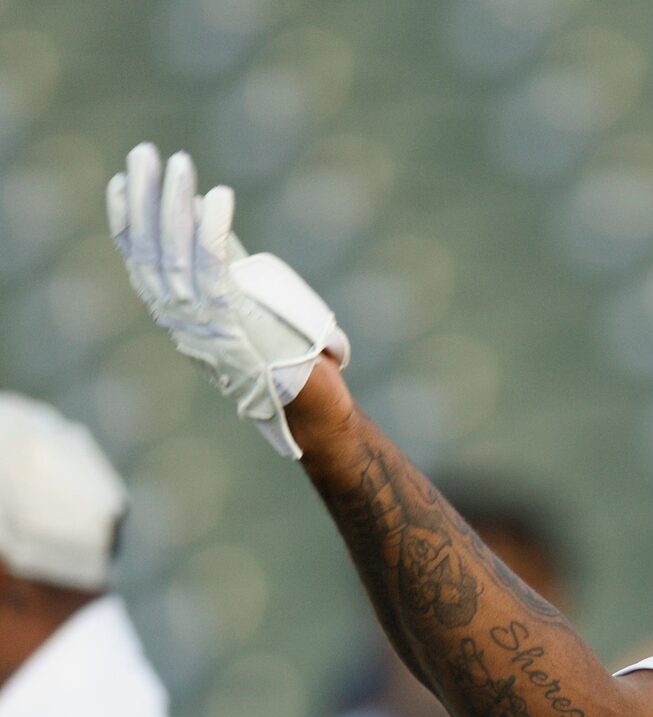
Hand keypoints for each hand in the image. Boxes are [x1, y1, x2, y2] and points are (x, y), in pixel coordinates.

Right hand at [107, 143, 348, 459]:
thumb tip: (208, 221)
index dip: (125, 220)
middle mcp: (181, 321)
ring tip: (176, 161)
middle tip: (144, 152)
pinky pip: (213, 264)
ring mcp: (204, 323)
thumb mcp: (244, 312)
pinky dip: (211, 226)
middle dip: (143, 196)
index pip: (138, 262)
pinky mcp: (233, 321)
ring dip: (173, 201)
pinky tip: (216, 195)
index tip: (120, 181)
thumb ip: (225, 274)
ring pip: (176, 251)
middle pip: (149, 249)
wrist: (315, 411)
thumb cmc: (287, 362)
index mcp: (178, 320)